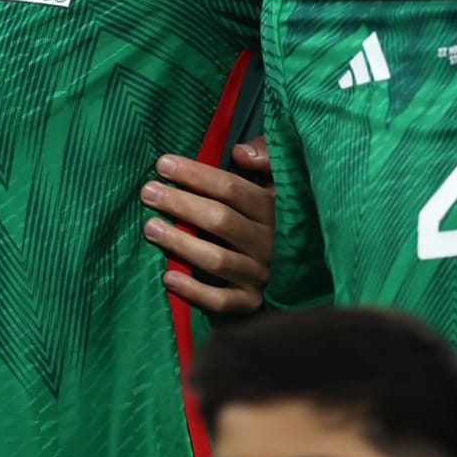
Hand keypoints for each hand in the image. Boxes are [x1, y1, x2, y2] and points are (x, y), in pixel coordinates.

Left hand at [140, 139, 273, 314]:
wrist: (308, 272)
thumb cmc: (276, 215)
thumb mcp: (279, 181)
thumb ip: (264, 159)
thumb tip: (239, 153)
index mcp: (274, 209)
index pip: (231, 188)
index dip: (196, 174)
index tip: (162, 164)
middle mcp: (269, 242)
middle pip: (220, 220)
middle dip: (181, 204)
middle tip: (148, 192)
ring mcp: (261, 274)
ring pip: (217, 259)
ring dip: (181, 243)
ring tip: (150, 228)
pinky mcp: (253, 303)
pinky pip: (222, 300)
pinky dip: (195, 291)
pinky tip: (168, 277)